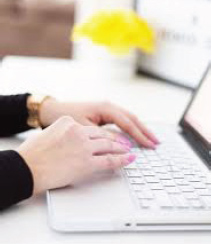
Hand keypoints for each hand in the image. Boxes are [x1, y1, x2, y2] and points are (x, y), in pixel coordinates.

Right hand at [17, 116, 135, 193]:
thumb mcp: (49, 133)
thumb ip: (64, 132)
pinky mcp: (87, 162)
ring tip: (129, 150)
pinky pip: (109, 160)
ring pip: (109, 145)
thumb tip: (72, 139)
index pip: (91, 127)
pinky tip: (129, 159)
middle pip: (103, 135)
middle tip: (125, 142)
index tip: (109, 136)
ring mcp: (84, 146)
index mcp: (68, 122)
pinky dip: (122, 160)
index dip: (103, 134)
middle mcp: (78, 131)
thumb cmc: (33, 153)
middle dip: (116, 139)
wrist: (27, 167)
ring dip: (121, 148)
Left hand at [40, 99, 158, 148]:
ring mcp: (107, 109)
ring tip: (151, 139)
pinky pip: (122, 120)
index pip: (128, 123)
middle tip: (156, 142)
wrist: (54, 110)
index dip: (140, 135)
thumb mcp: (85, 128)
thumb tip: (123, 144)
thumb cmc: (67, 117)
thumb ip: (104, 136)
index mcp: (106, 108)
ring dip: (140, 129)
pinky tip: (136, 134)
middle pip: (133, 119)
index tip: (150, 144)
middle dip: (145, 131)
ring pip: (129, 119)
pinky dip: (131, 128)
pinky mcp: (104, 113)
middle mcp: (109, 106)